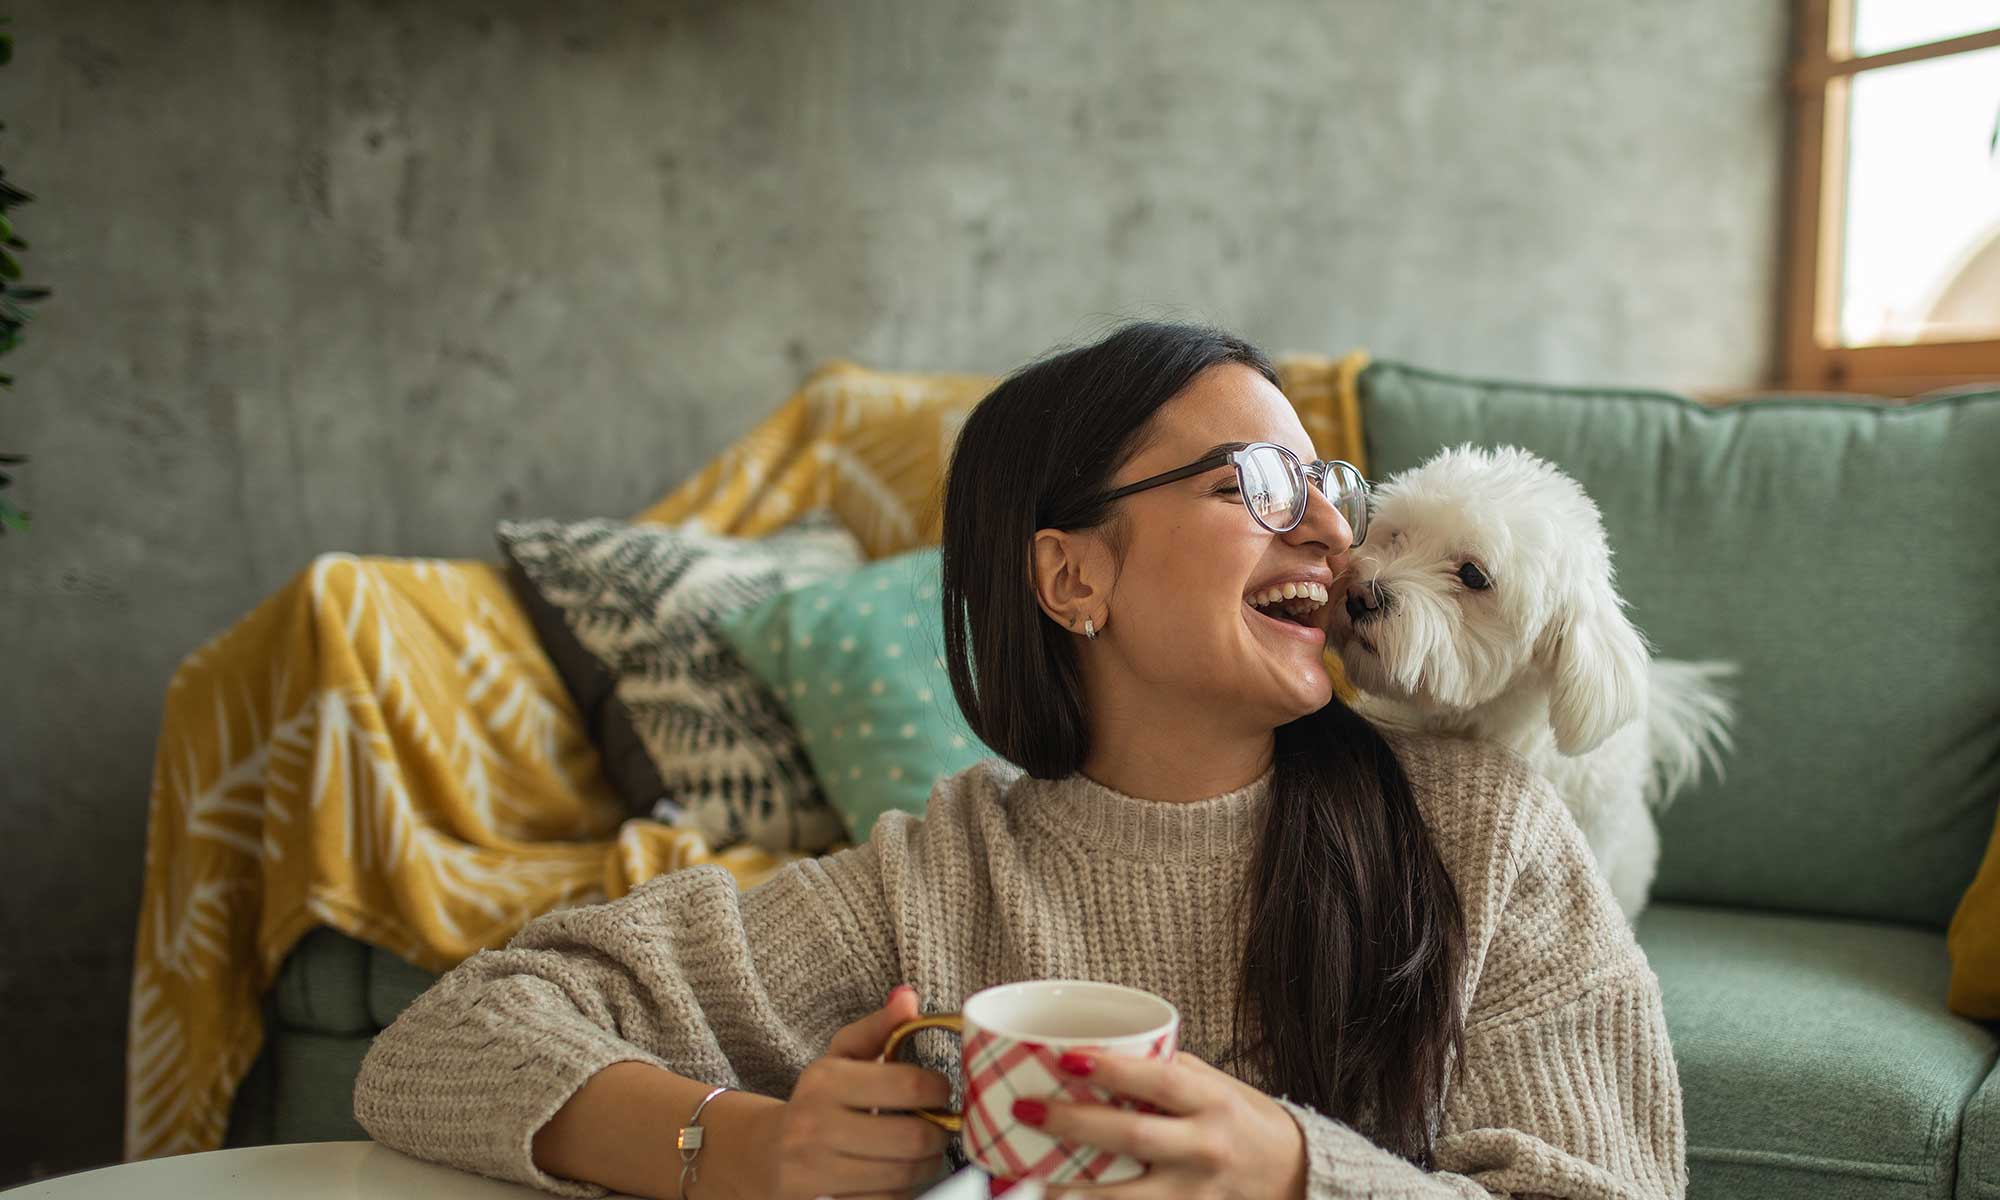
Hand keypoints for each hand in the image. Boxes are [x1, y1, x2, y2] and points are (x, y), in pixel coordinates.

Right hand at [756, 984, 953, 1199]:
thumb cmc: (816, 1101)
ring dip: (927, 1164)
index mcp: (825, 1081)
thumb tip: (908, 997)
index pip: (908, 1086)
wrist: (763, 1155)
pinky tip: (898, 1174)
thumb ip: (878, 1027)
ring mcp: (816, 1170)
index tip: (942, 1091)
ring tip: (924, 1150)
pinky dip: (902, 1190)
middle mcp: (816, 1125)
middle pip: (913, 1137)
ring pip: (904, 1175)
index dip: (940, 1090)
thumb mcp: (840, 1057)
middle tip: (941, 1126)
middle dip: (940, 1133)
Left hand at [1024, 1049, 1307, 1199]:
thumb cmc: (1247, 1123)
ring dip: (1070, 1187)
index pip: (1158, 1081)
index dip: (1111, 1069)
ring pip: (1124, 1196)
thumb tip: (1103, 1054)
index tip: (1065, 1058)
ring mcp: (1194, 1193)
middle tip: (1026, 1109)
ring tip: (1026, 1174)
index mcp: (1211, 1101)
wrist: (1298, 1177)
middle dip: (1072, 1123)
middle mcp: (1204, 1147)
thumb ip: (1167, 1072)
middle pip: (1130, 1136)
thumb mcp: (1217, 1086)